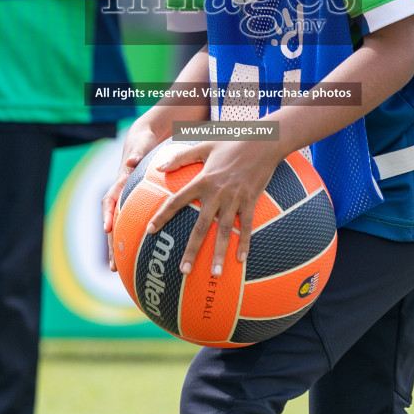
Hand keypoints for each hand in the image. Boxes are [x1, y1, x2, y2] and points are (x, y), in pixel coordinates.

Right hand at [102, 119, 163, 269]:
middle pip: (112, 222)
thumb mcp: (141, 144)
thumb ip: (136, 153)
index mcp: (121, 182)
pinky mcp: (134, 206)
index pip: (110, 200)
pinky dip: (134, 239)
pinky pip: (132, 224)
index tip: (107, 230)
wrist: (141, 141)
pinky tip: (142, 256)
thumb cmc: (142, 143)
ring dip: (118, 248)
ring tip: (118, 270)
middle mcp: (121, 195)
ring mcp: (126, 202)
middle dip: (111, 244)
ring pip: (120, 227)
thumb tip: (131, 161)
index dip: (108, 215)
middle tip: (113, 265)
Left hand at [143, 138, 281, 278]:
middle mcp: (217, 193)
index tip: (150, 231)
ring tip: (214, 273)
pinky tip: (241, 260)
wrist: (263, 140)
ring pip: (224, 231)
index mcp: (202, 180)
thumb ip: (181, 157)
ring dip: (218, 253)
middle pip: (201, 226)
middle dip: (191, 249)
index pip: (177, 201)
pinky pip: (247, 226)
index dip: (163, 215)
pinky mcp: (251, 201)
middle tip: (183, 270)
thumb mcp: (204, 145)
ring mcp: (235, 199)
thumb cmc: (232, 141)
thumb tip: (159, 167)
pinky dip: (244, 243)